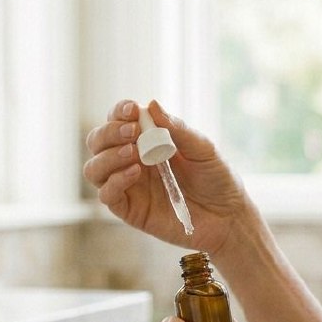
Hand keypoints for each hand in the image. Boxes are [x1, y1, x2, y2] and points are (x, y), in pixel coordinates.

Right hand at [83, 99, 250, 253]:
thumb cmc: (217, 180)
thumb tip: (151, 105)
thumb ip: (177, 130)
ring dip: (107, 157)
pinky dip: (115, 181)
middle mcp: (131, 162)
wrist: (228, 217)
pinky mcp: (131, 211)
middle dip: (108, 133)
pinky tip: (135, 173)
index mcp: (146, 142)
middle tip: (132, 133)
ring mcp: (129, 187)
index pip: (117, 121)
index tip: (132, 110)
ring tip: (133, 153)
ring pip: (94, 169)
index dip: (118, 112)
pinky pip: (107, 196)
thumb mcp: (202, 149)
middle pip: (97, 142)